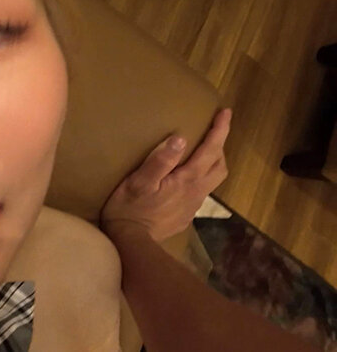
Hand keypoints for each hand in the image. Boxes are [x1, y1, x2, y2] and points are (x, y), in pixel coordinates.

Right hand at [100, 108, 232, 242]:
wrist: (131, 242)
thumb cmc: (129, 208)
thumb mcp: (139, 181)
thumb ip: (160, 160)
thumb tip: (180, 138)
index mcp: (187, 180)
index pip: (211, 150)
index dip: (220, 130)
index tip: (225, 112)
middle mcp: (196, 192)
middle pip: (219, 166)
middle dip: (220, 146)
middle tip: (213, 131)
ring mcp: (192, 206)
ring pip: (212, 180)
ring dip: (212, 163)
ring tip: (202, 152)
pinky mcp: (185, 216)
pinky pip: (200, 192)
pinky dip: (200, 178)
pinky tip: (184, 179)